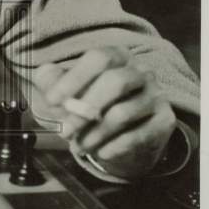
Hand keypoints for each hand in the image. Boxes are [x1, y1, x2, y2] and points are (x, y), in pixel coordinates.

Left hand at [35, 47, 176, 178]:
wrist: (122, 134)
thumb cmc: (89, 104)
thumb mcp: (66, 90)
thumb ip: (51, 80)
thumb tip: (45, 77)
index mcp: (117, 56)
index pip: (98, 59)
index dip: (74, 79)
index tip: (52, 101)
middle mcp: (141, 71)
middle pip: (114, 83)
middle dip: (84, 110)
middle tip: (64, 131)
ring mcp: (156, 95)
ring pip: (123, 113)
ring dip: (95, 133)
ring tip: (80, 146)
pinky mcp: (164, 121)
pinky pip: (138, 135)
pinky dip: (114, 147)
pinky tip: (100, 153)